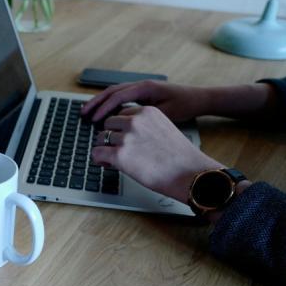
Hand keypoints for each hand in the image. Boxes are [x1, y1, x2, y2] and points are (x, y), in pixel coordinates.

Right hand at [82, 80, 209, 122]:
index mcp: (145, 88)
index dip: (104, 108)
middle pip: (112, 91)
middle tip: (83, 113)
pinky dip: (109, 103)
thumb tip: (123, 120)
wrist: (198, 98)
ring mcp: (141, 88)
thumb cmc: (184, 105)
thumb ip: (143, 115)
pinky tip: (103, 113)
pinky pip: (121, 97)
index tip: (94, 119)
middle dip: (96, 102)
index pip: (118, 96)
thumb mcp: (165, 113)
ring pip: (114, 93)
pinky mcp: (142, 93)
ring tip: (87, 112)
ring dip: (100, 102)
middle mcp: (141, 85)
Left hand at [91, 106, 223, 202]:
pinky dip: (99, 159)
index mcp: (147, 112)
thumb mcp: (162, 130)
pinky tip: (106, 164)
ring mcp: (126, 137)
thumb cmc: (180, 157)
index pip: (122, 113)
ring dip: (104, 148)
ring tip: (112, 159)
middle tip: (116, 149)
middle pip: (108, 124)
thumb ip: (144, 127)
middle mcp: (135, 121)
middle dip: (110, 137)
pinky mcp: (119, 155)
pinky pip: (96, 153)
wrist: (189, 174)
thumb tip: (124, 134)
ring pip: (100, 138)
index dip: (120, 127)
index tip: (123, 137)